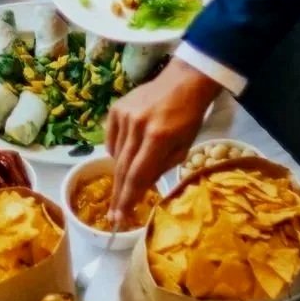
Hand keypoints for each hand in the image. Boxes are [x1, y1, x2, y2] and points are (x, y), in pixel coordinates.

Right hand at [107, 59, 227, 216]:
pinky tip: (126, 154)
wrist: (183, 81)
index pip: (137, 176)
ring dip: (120, 172)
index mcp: (158, 138)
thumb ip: (161, 167)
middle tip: (113, 216)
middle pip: (121, 168)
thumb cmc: (189, 117)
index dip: (127, 199)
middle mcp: (137, 127)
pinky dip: (116, 151)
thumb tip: (140, 186)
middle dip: (118, 195)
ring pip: (115, 155)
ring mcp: (124, 116)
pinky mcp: (116, 109)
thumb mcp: (184, 147)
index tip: (120, 219)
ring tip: (124, 184)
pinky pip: (111, 139)